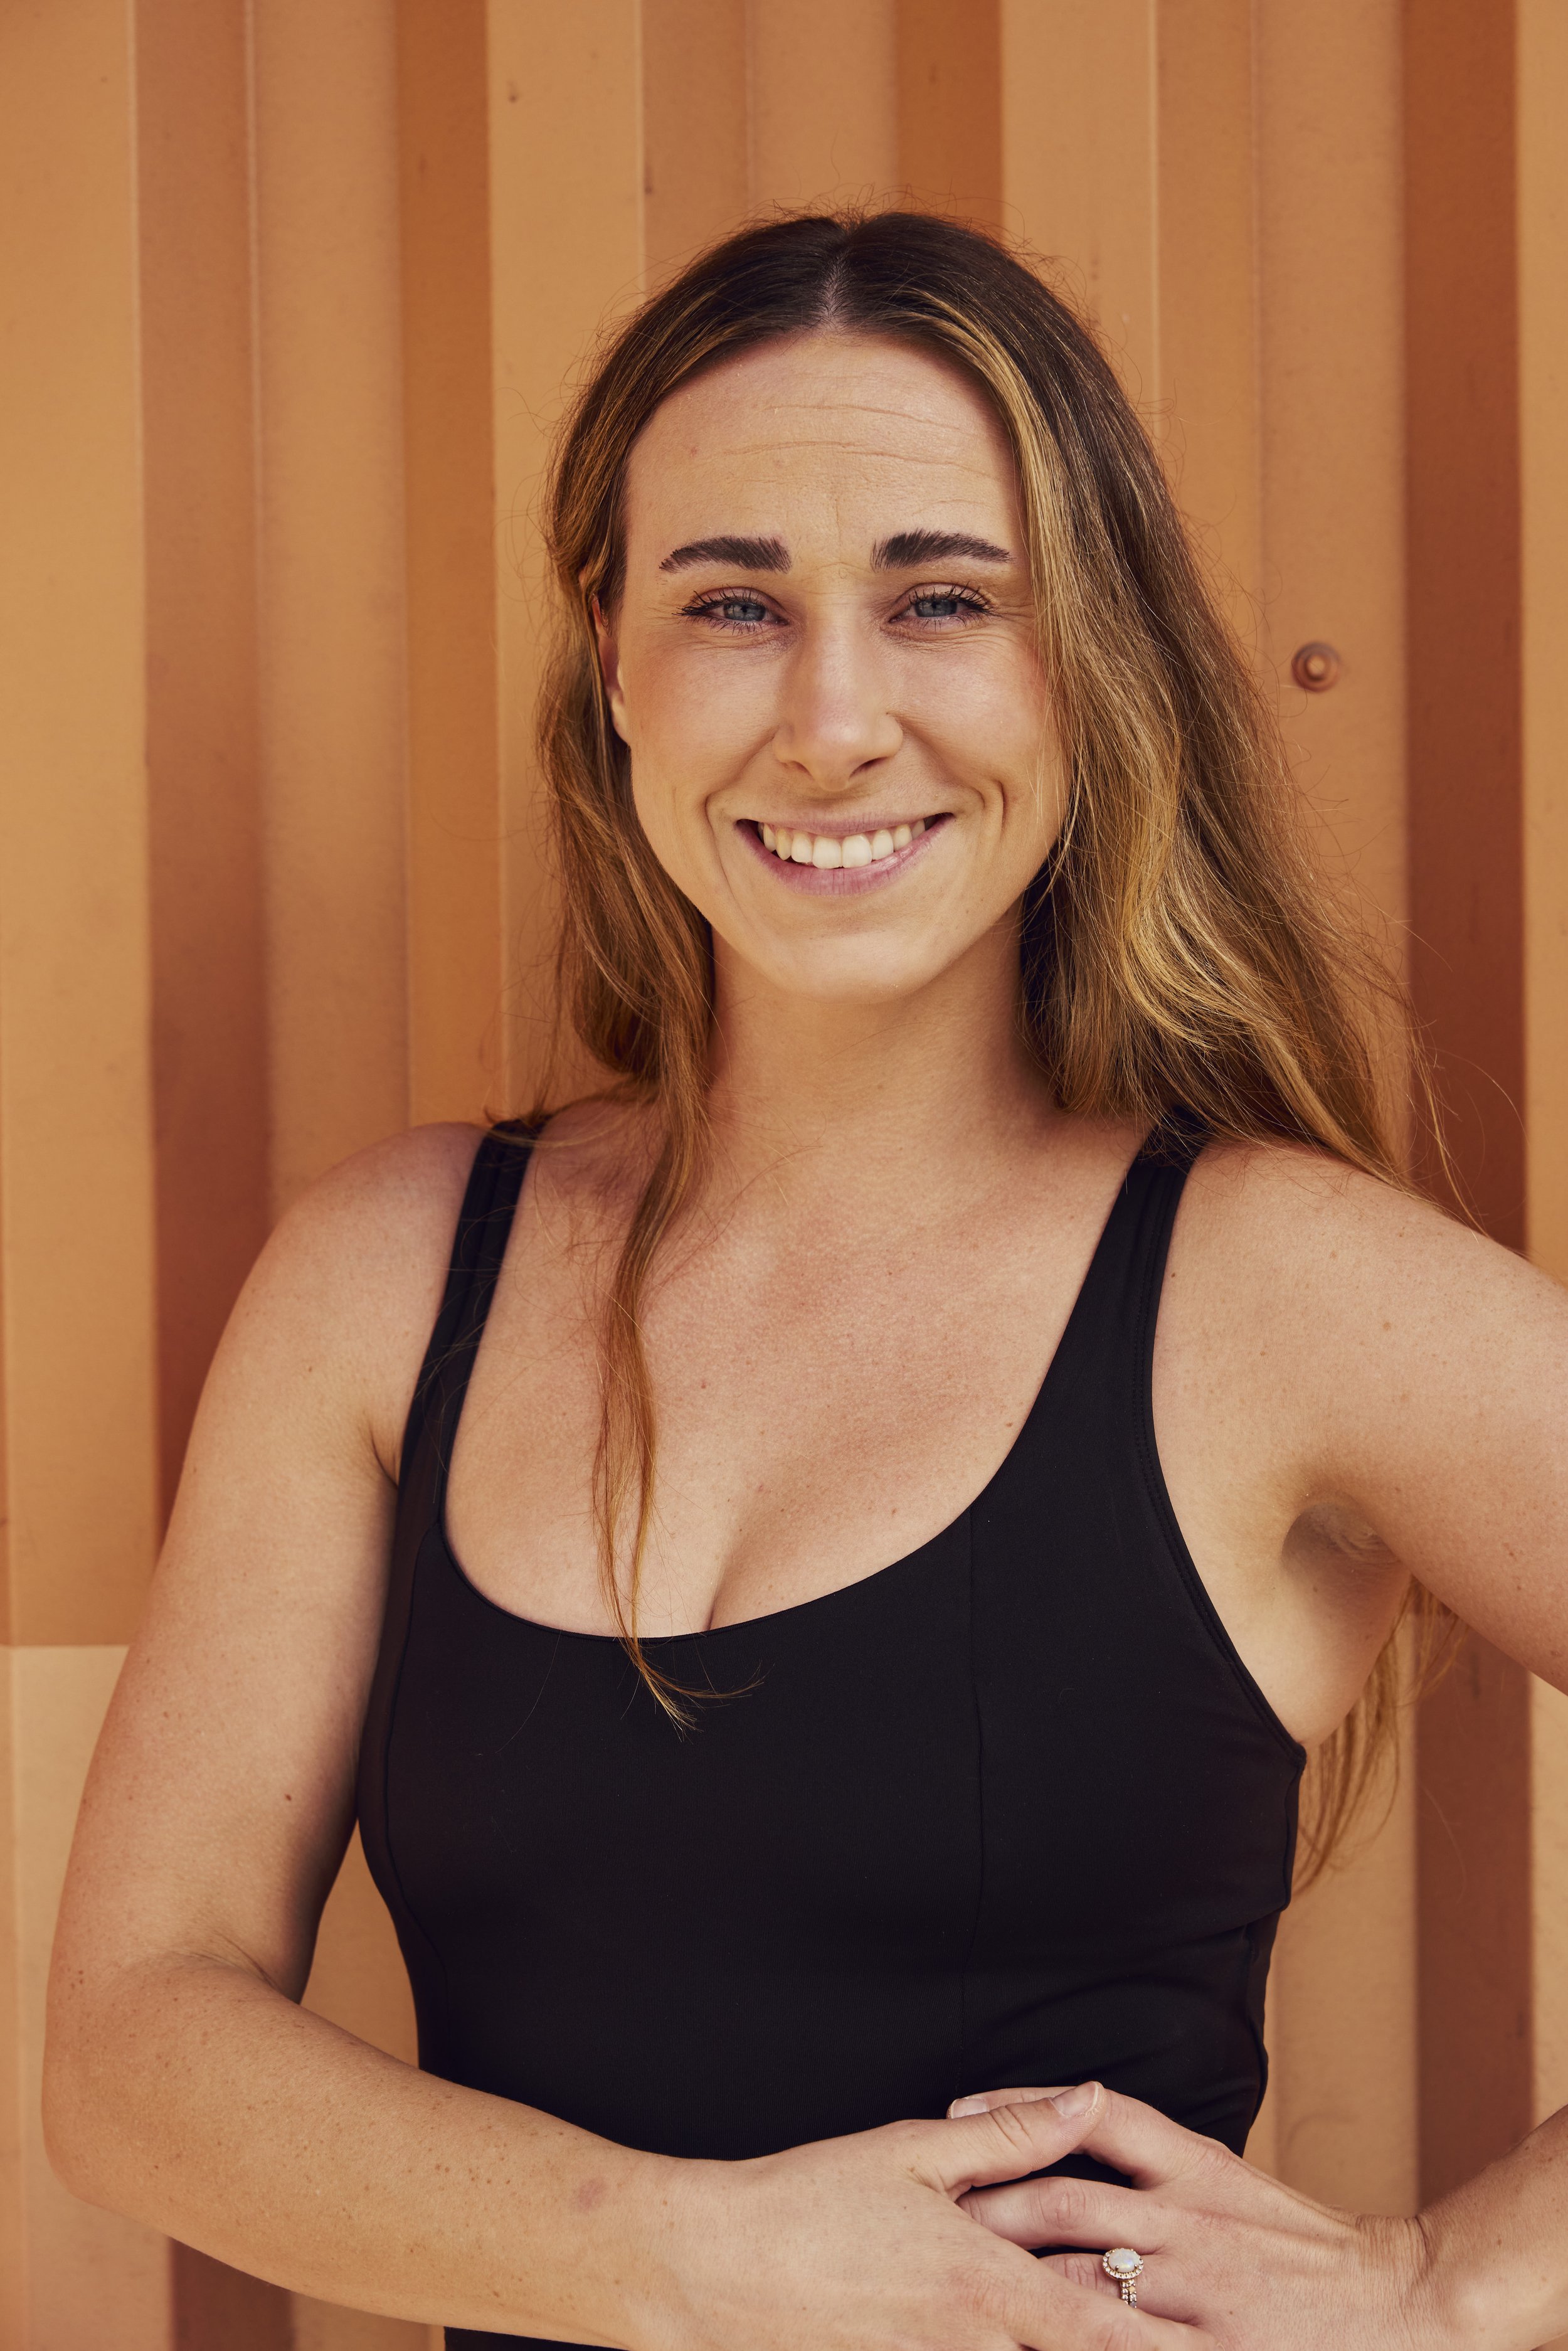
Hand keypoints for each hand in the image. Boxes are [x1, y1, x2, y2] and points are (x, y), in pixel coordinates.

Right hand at [648, 2087, 1212, 2350]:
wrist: (712, 2269)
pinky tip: (1023, 2344)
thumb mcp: (912, 2150)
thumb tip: (1091, 2100)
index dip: (1170, 2347)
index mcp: (985, 2283)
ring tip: (1137, 2342)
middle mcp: (972, 2345)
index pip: (1105, 2328)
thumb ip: (1012, 2135)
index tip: (1228, 2347)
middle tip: (1214, 2346)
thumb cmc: (808, 2202)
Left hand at [951, 2084, 1433, 2349]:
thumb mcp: (1228, 2175)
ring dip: (1014, 2291)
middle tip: (925, 2217)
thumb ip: (1150, 2153)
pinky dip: (1072, 2343)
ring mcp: (1195, 2299)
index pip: (1095, 2123)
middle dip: (990, 2213)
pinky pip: (1120, 2348)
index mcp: (1194, 2172)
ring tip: (950, 2291)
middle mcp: (1188, 2226)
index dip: (1019, 2114)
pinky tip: (1022, 2343)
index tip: (955, 2116)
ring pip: (1079, 2288)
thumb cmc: (1307, 2245)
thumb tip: (1070, 2111)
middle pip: (1064, 2207)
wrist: (1401, 2307)